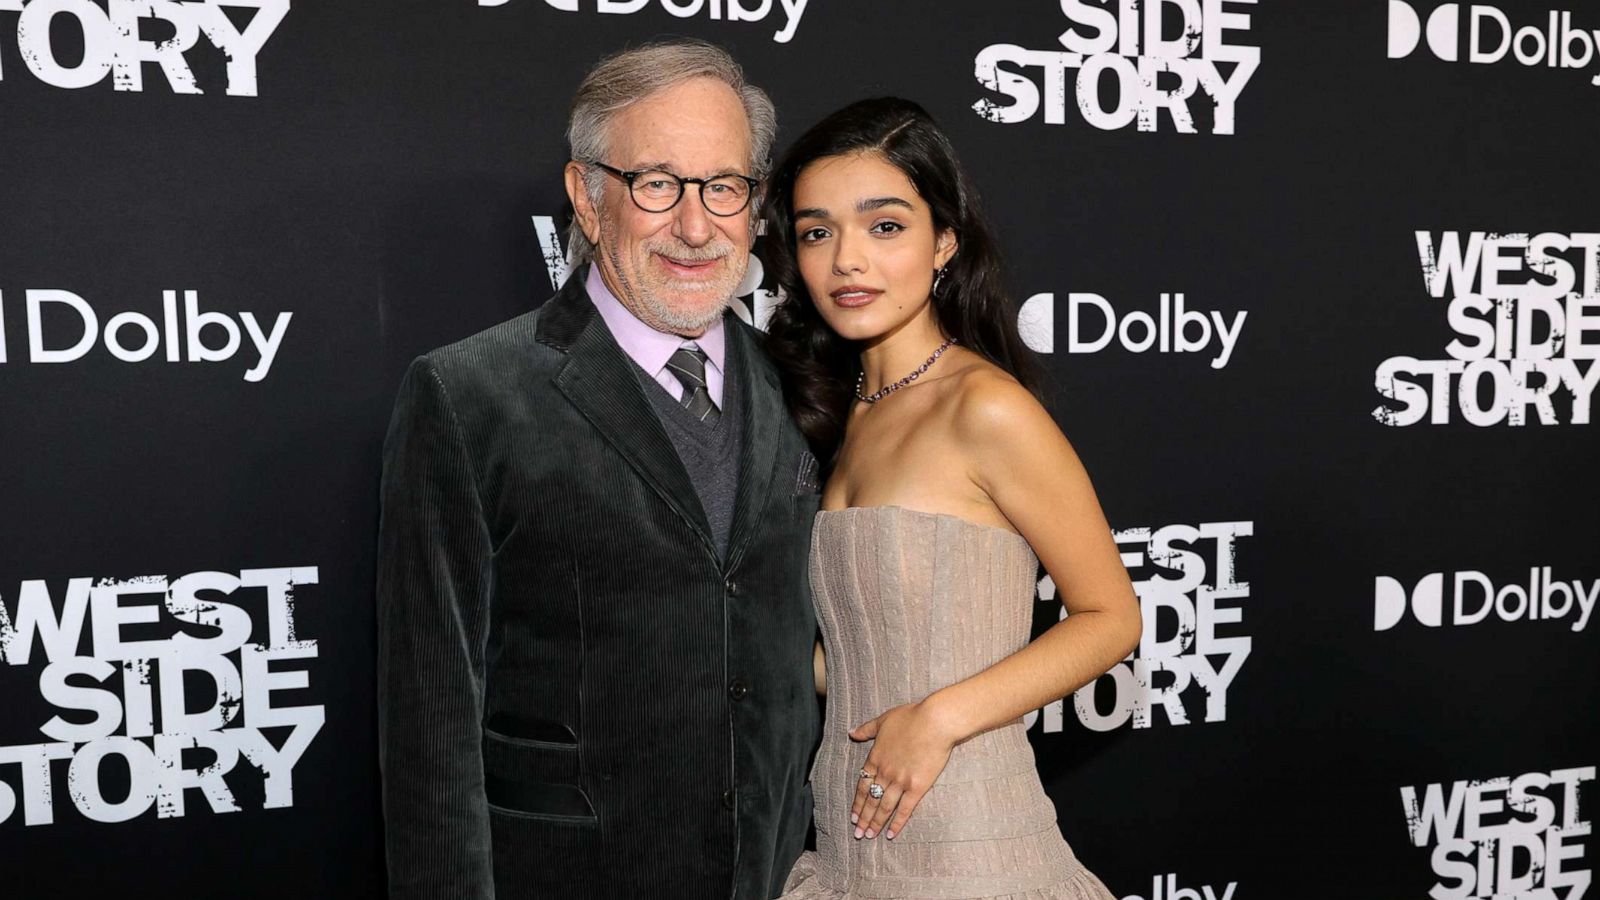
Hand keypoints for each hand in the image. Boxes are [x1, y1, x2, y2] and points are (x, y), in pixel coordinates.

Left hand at [849, 698, 961, 840]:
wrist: (934, 722)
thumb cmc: (911, 717)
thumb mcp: (884, 720)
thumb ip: (866, 729)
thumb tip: (851, 732)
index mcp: (876, 757)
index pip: (863, 785)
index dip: (857, 802)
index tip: (852, 815)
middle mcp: (885, 772)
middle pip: (871, 800)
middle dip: (863, 818)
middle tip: (857, 833)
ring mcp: (900, 781)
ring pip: (884, 807)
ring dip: (875, 823)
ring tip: (868, 836)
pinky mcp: (917, 787)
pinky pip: (904, 809)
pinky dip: (897, 823)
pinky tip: (891, 834)